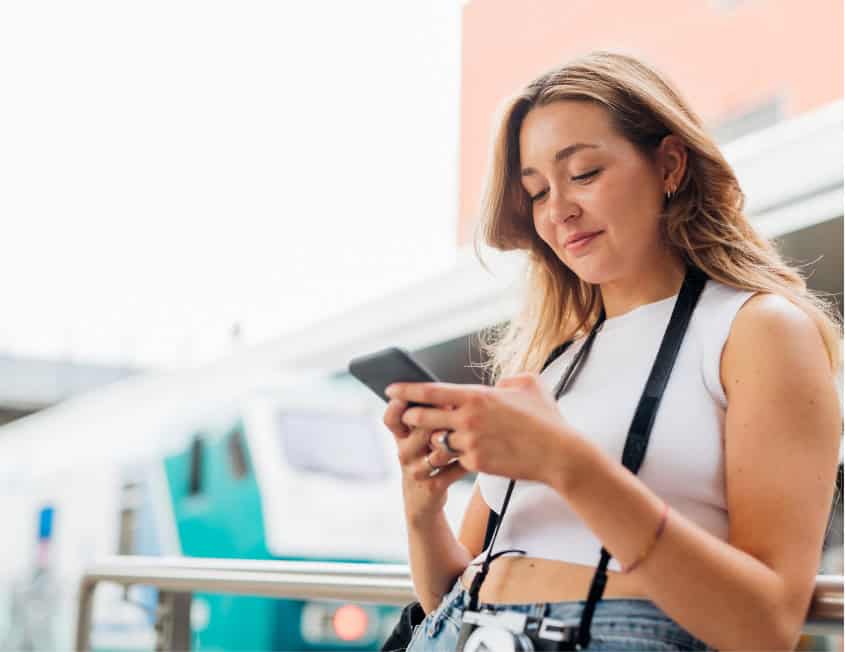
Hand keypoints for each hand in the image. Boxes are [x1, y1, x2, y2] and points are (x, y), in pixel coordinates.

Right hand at [383, 398, 468, 522]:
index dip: (398, 405)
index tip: (413, 394)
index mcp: (401, 436)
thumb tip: (447, 394)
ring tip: (474, 431)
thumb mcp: (416, 440)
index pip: (391, 418)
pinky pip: (454, 468)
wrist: (421, 500)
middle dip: (440, 417)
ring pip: (440, 449)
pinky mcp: (433, 486)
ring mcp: (417, 470)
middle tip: (457, 407)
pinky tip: (477, 453)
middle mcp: (405, 452)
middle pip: (420, 428)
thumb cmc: (424, 459)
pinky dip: (468, 459)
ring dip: (458, 440)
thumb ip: (425, 416)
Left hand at [386, 374, 578, 484]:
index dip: (406, 390)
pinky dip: (455, 458)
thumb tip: (498, 384)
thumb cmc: (547, 418)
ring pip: (437, 441)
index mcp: (477, 396)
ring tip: (436, 438)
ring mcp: (470, 443)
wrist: (559, 454)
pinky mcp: (476, 464)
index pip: (430, 391)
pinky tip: (460, 457)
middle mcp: (468, 419)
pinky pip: (456, 460)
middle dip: (411, 417)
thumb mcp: (529, 385)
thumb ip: (507, 381)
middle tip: (405, 416)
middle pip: (423, 417)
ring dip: (434, 440)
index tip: (391, 389)